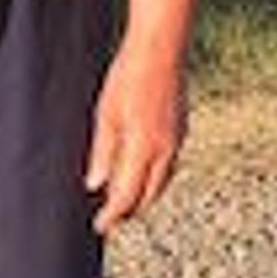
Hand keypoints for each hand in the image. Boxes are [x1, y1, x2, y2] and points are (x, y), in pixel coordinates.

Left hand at [82, 37, 188, 234]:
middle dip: (129, 211)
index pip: (127, 196)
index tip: (99, 226)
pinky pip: (168, 167)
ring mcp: (176, 142)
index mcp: (142, 148)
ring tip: (123, 202)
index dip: (112, 215)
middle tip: (109, 218)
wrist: (161, 51)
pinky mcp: (181, 132)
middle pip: (148, 196)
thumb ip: (102, 153)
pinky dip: (154, 179)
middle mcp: (165, 151)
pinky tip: (141, 174)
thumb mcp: (105, 115)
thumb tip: (95, 185)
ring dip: (143, 196)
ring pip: (161, 183)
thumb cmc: (127, 78)